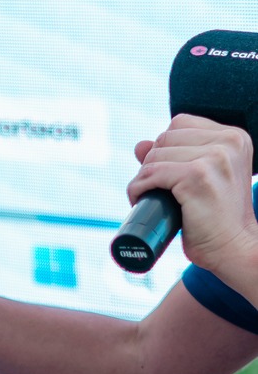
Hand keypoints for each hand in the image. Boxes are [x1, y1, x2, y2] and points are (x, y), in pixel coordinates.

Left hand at [128, 117, 257, 283]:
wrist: (235, 249)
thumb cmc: (218, 219)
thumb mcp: (202, 179)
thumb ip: (177, 157)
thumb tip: (140, 145)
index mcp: (234, 137)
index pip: (180, 124)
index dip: (165, 148)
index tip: (167, 173)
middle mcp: (228, 142)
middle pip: (165, 138)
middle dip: (152, 163)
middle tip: (157, 189)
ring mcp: (214, 158)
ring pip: (155, 155)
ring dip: (143, 177)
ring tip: (150, 197)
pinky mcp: (197, 176)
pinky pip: (152, 173)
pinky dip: (139, 187)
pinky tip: (140, 199)